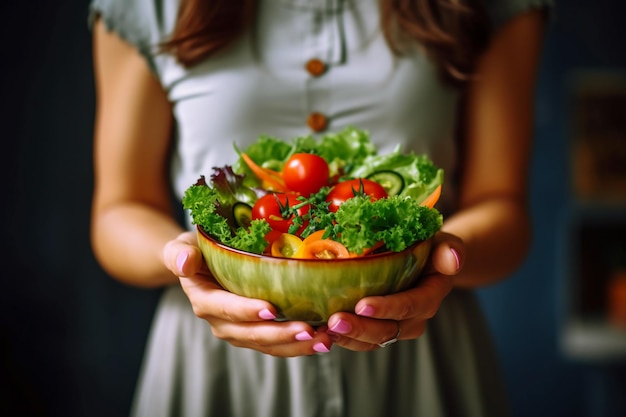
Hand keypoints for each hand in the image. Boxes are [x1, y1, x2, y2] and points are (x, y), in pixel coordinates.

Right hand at [162, 231, 332, 356]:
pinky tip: (323, 340)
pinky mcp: (257, 331)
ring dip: (296, 346)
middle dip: (280, 335)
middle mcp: (221, 321)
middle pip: (251, 333)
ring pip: (268, 344)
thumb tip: (184, 263)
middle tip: (309, 331)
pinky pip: (278, 344)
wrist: (200, 264)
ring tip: (324, 340)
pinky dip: (300, 345)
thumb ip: (179, 254)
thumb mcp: (181, 246)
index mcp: (204, 300)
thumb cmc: (194, 250)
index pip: (224, 309)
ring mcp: (240, 329)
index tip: (271, 309)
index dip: (246, 311)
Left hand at [324, 232, 462, 350]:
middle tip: (334, 321)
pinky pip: (359, 339)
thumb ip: (450, 248)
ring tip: (323, 330)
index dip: (387, 308)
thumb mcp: (443, 241)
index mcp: (430, 296)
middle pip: (387, 330)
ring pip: (371, 340)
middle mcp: (414, 318)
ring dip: (347, 337)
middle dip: (360, 328)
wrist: (426, 261)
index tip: (362, 305)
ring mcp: (394, 326)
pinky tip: (320, 331)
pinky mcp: (376, 327)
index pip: (410, 306)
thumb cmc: (431, 246)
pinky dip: (341, 338)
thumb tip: (453, 258)